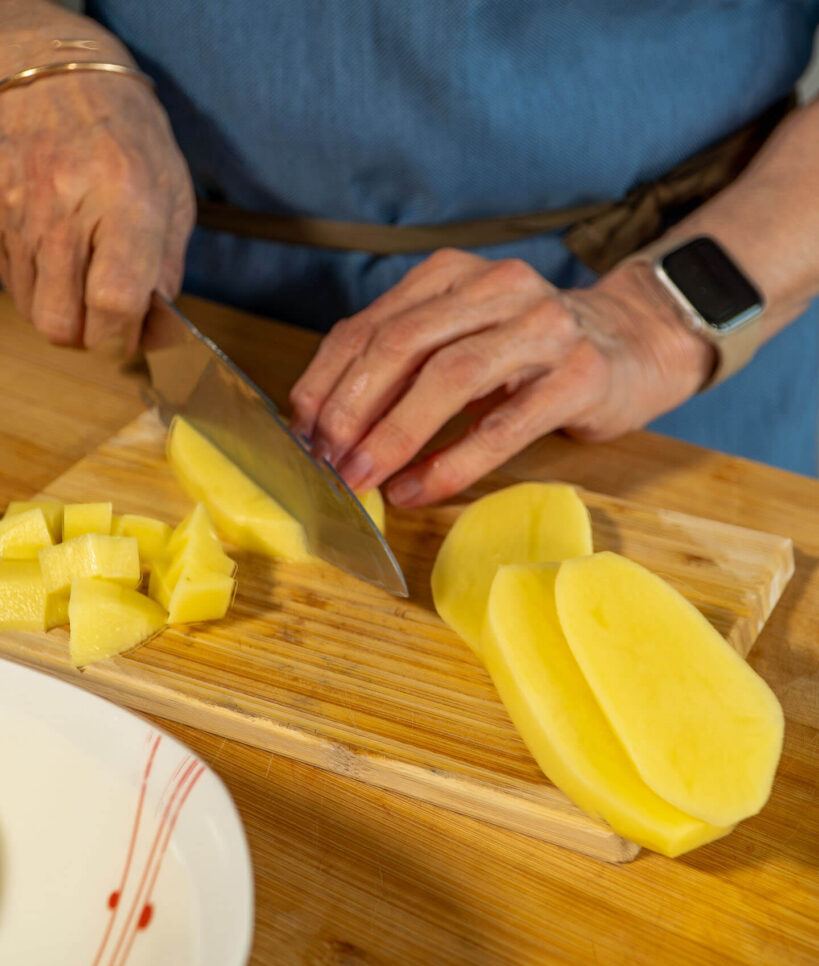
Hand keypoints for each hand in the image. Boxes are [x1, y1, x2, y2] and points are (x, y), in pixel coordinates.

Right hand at [0, 71, 194, 351]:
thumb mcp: (171, 193)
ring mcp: (15, 208)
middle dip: (89, 335)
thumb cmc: (125, 133)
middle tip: (106, 317)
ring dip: (59, 308)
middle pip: (62, 323)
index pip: (113, 302)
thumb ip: (166, 267)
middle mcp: (65, 208)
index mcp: (126, 202)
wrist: (50, 69)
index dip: (124, 336)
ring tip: (81, 273)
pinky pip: (6, 277)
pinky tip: (51, 252)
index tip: (133, 334)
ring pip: (30, 307)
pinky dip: (31, 282)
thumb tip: (157, 330)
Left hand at [289, 249, 715, 505]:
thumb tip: (329, 422)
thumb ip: (406, 362)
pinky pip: (501, 426)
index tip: (301, 431)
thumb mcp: (463, 336)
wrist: (634, 344)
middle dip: (351, 410)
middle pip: (402, 345)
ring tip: (361, 480)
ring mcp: (542, 327)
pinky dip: (451, 463)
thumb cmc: (531, 352)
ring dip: (393, 436)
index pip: (371, 323)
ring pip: (448, 378)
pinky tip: (418, 490)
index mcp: (453, 274)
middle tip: (325, 462)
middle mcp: (495, 287)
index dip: (327, 381)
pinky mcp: (578, 376)